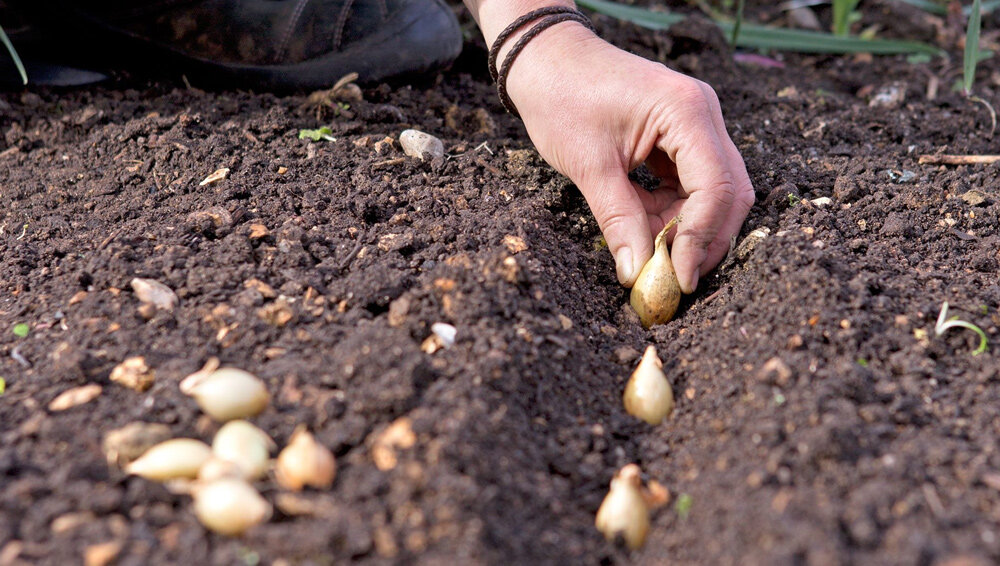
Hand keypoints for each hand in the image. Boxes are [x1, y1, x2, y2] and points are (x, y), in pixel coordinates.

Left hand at [505, 23, 753, 291]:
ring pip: (711, 192)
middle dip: (703, 239)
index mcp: (686, 112)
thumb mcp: (589, 165)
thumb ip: (618, 220)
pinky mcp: (679, 136)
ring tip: (647, 252)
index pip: (716, 187)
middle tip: (673, 278)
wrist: (546, 60)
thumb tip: (636, 272)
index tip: (680, 278)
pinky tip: (643, 227)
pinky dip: (670, 212)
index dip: (702, 239)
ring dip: (684, 228)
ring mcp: (694, 125)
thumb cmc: (562, 98)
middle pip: (727, 192)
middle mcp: (702, 114)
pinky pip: (689, 184)